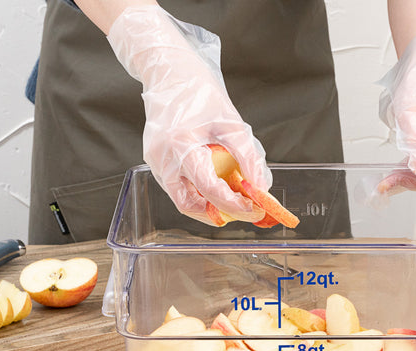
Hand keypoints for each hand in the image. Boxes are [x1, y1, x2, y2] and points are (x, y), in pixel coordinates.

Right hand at [107, 6, 267, 224]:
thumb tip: (260, 187)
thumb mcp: (232, 122)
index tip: (255, 209)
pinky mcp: (155, 162)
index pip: (209, 188)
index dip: (234, 204)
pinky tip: (217, 188)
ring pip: (182, 200)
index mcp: (180, 143)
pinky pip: (178, 188)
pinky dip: (198, 193)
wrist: (169, 72)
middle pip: (189, 204)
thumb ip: (248, 157)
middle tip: (244, 211)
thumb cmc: (200, 91)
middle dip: (219, 213)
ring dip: (208, 206)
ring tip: (233, 200)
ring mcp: (155, 161)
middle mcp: (162, 157)